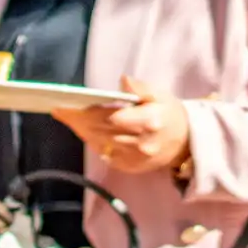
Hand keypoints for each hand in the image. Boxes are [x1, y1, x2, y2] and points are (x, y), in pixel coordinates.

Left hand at [55, 78, 192, 175]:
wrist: (187, 141)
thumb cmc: (170, 113)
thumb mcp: (160, 95)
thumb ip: (141, 88)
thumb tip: (123, 81)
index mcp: (149, 121)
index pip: (109, 117)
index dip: (85, 112)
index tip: (66, 105)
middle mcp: (141, 143)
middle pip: (100, 131)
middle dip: (77, 120)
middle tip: (60, 109)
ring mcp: (136, 158)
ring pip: (99, 143)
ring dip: (83, 131)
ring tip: (69, 117)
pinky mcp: (132, 167)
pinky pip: (105, 154)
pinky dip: (94, 142)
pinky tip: (86, 131)